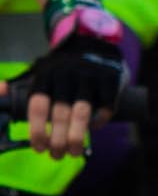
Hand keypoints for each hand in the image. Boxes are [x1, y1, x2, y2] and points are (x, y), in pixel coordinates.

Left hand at [21, 12, 128, 156]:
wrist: (93, 39)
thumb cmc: (62, 64)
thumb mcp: (39, 69)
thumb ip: (19, 82)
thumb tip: (0, 90)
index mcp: (46, 75)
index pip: (37, 107)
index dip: (37, 131)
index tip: (38, 148)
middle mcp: (66, 76)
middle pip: (59, 115)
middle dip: (57, 141)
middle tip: (56, 156)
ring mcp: (89, 77)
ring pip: (81, 114)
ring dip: (76, 138)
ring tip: (73, 152)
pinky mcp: (109, 80)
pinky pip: (105, 108)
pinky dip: (98, 123)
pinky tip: (93, 130)